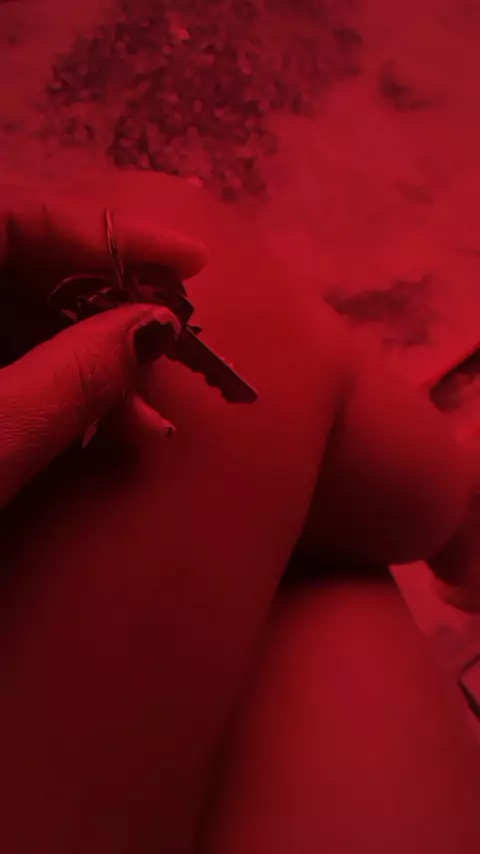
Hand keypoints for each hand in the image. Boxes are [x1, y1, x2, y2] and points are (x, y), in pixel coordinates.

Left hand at [0, 193, 207, 506]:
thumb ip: (73, 374)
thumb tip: (155, 325)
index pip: (22, 220)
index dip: (112, 235)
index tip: (194, 261)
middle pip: (31, 274)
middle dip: (109, 318)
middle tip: (175, 347)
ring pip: (25, 329)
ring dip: (92, 370)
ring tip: (149, 422)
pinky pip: (15, 368)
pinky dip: (57, 393)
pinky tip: (104, 428)